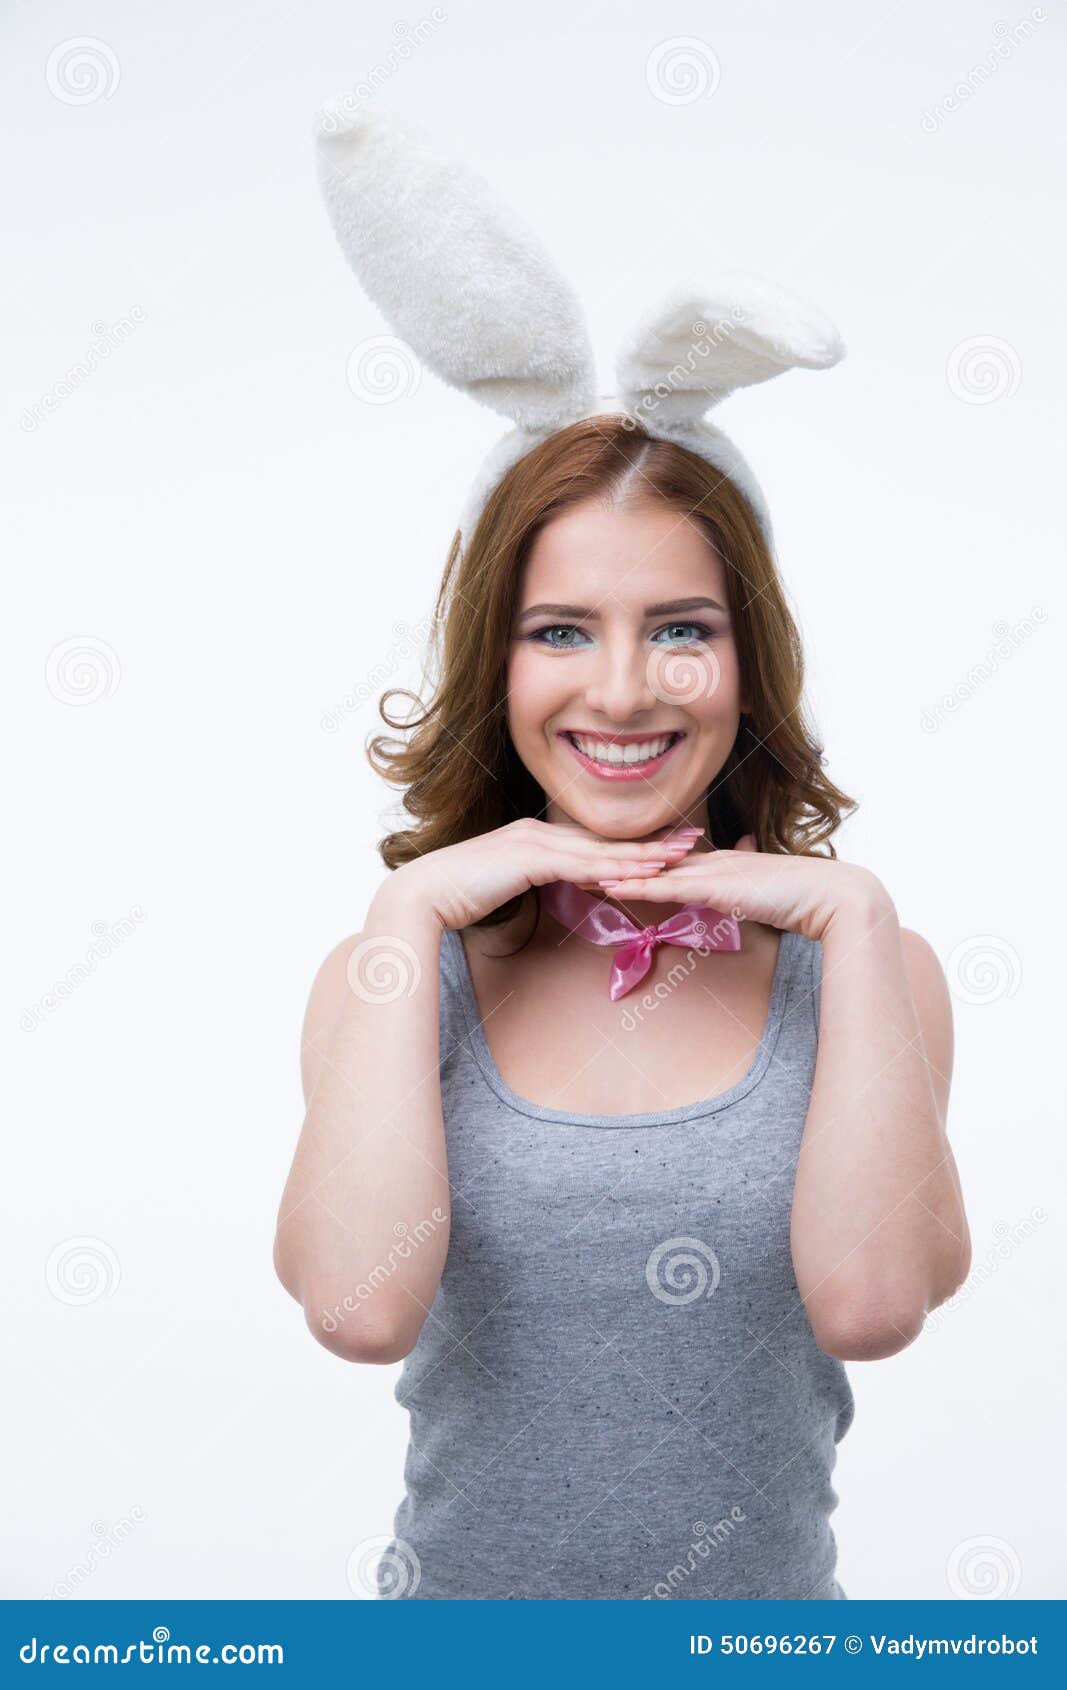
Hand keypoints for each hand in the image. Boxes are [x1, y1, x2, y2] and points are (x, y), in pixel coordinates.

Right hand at [373, 818, 703, 932]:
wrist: (424, 895)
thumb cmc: (457, 898)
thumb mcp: (505, 888)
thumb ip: (532, 885)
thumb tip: (554, 892)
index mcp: (535, 839)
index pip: (593, 841)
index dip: (631, 844)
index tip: (666, 845)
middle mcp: (539, 833)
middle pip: (606, 839)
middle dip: (650, 841)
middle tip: (691, 841)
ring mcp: (534, 841)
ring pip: (601, 849)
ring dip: (644, 853)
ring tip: (681, 855)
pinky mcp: (529, 857)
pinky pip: (582, 864)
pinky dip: (615, 867)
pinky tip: (641, 873)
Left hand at [597, 835, 893, 943]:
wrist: (830, 896)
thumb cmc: (804, 898)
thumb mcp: (766, 893)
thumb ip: (750, 888)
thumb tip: (743, 884)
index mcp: (722, 860)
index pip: (669, 859)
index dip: (636, 860)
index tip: (605, 860)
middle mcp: (713, 859)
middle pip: (652, 859)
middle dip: (614, 861)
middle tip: (575, 860)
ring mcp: (714, 870)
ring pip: (654, 870)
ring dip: (615, 872)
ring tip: (578, 872)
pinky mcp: (717, 886)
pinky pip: (669, 887)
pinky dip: (639, 887)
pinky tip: (612, 888)